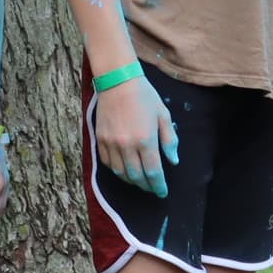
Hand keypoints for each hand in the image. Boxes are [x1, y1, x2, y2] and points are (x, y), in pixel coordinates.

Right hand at [95, 73, 178, 198]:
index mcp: (146, 140)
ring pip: (121, 173)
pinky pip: (108, 163)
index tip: (163, 192)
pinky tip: (124, 170)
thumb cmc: (144, 96)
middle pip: (137, 176)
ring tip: (140, 181)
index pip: (153, 172)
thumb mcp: (163, 115)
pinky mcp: (100, 140)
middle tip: (152, 188)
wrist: (118, 81)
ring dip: (132, 181)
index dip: (159, 185)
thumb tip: (173, 160)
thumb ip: (169, 139)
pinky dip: (117, 171)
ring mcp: (111, 143)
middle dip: (146, 186)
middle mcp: (127, 145)